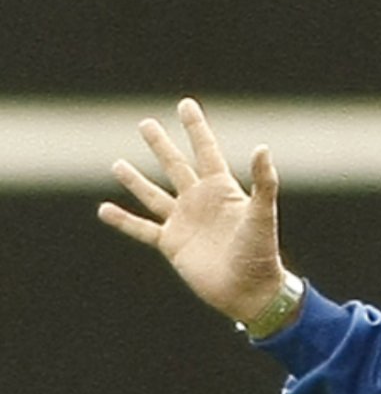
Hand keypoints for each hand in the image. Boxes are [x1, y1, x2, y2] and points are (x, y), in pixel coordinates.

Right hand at [98, 98, 285, 322]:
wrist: (249, 289)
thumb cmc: (261, 251)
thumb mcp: (262, 213)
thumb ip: (262, 182)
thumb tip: (262, 147)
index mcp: (222, 189)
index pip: (206, 150)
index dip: (196, 128)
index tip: (185, 104)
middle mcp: (200, 201)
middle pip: (176, 165)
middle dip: (161, 144)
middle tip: (145, 122)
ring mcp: (184, 222)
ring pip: (154, 194)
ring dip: (136, 179)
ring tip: (117, 163)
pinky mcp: (172, 244)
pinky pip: (142, 228)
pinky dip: (123, 219)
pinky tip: (105, 209)